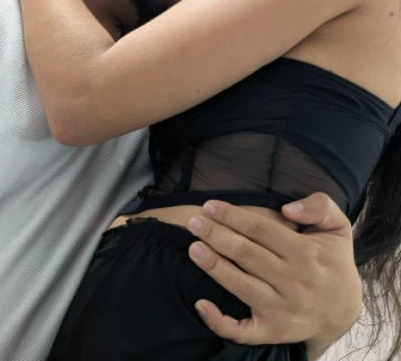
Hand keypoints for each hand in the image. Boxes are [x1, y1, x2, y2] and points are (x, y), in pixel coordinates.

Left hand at [185, 193, 361, 357]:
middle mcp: (294, 282)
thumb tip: (288, 208)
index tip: (210, 206)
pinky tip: (200, 304)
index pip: (260, 229)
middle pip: (246, 254)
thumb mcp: (337, 228)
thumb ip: (320, 206)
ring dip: (214, 267)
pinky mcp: (272, 331)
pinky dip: (219, 321)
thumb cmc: (331, 261)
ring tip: (193, 248)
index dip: (232, 216)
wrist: (343, 310)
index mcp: (307, 254)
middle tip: (193, 222)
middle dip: (215, 235)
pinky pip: (242, 331)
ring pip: (240, 286)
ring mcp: (282, 309)